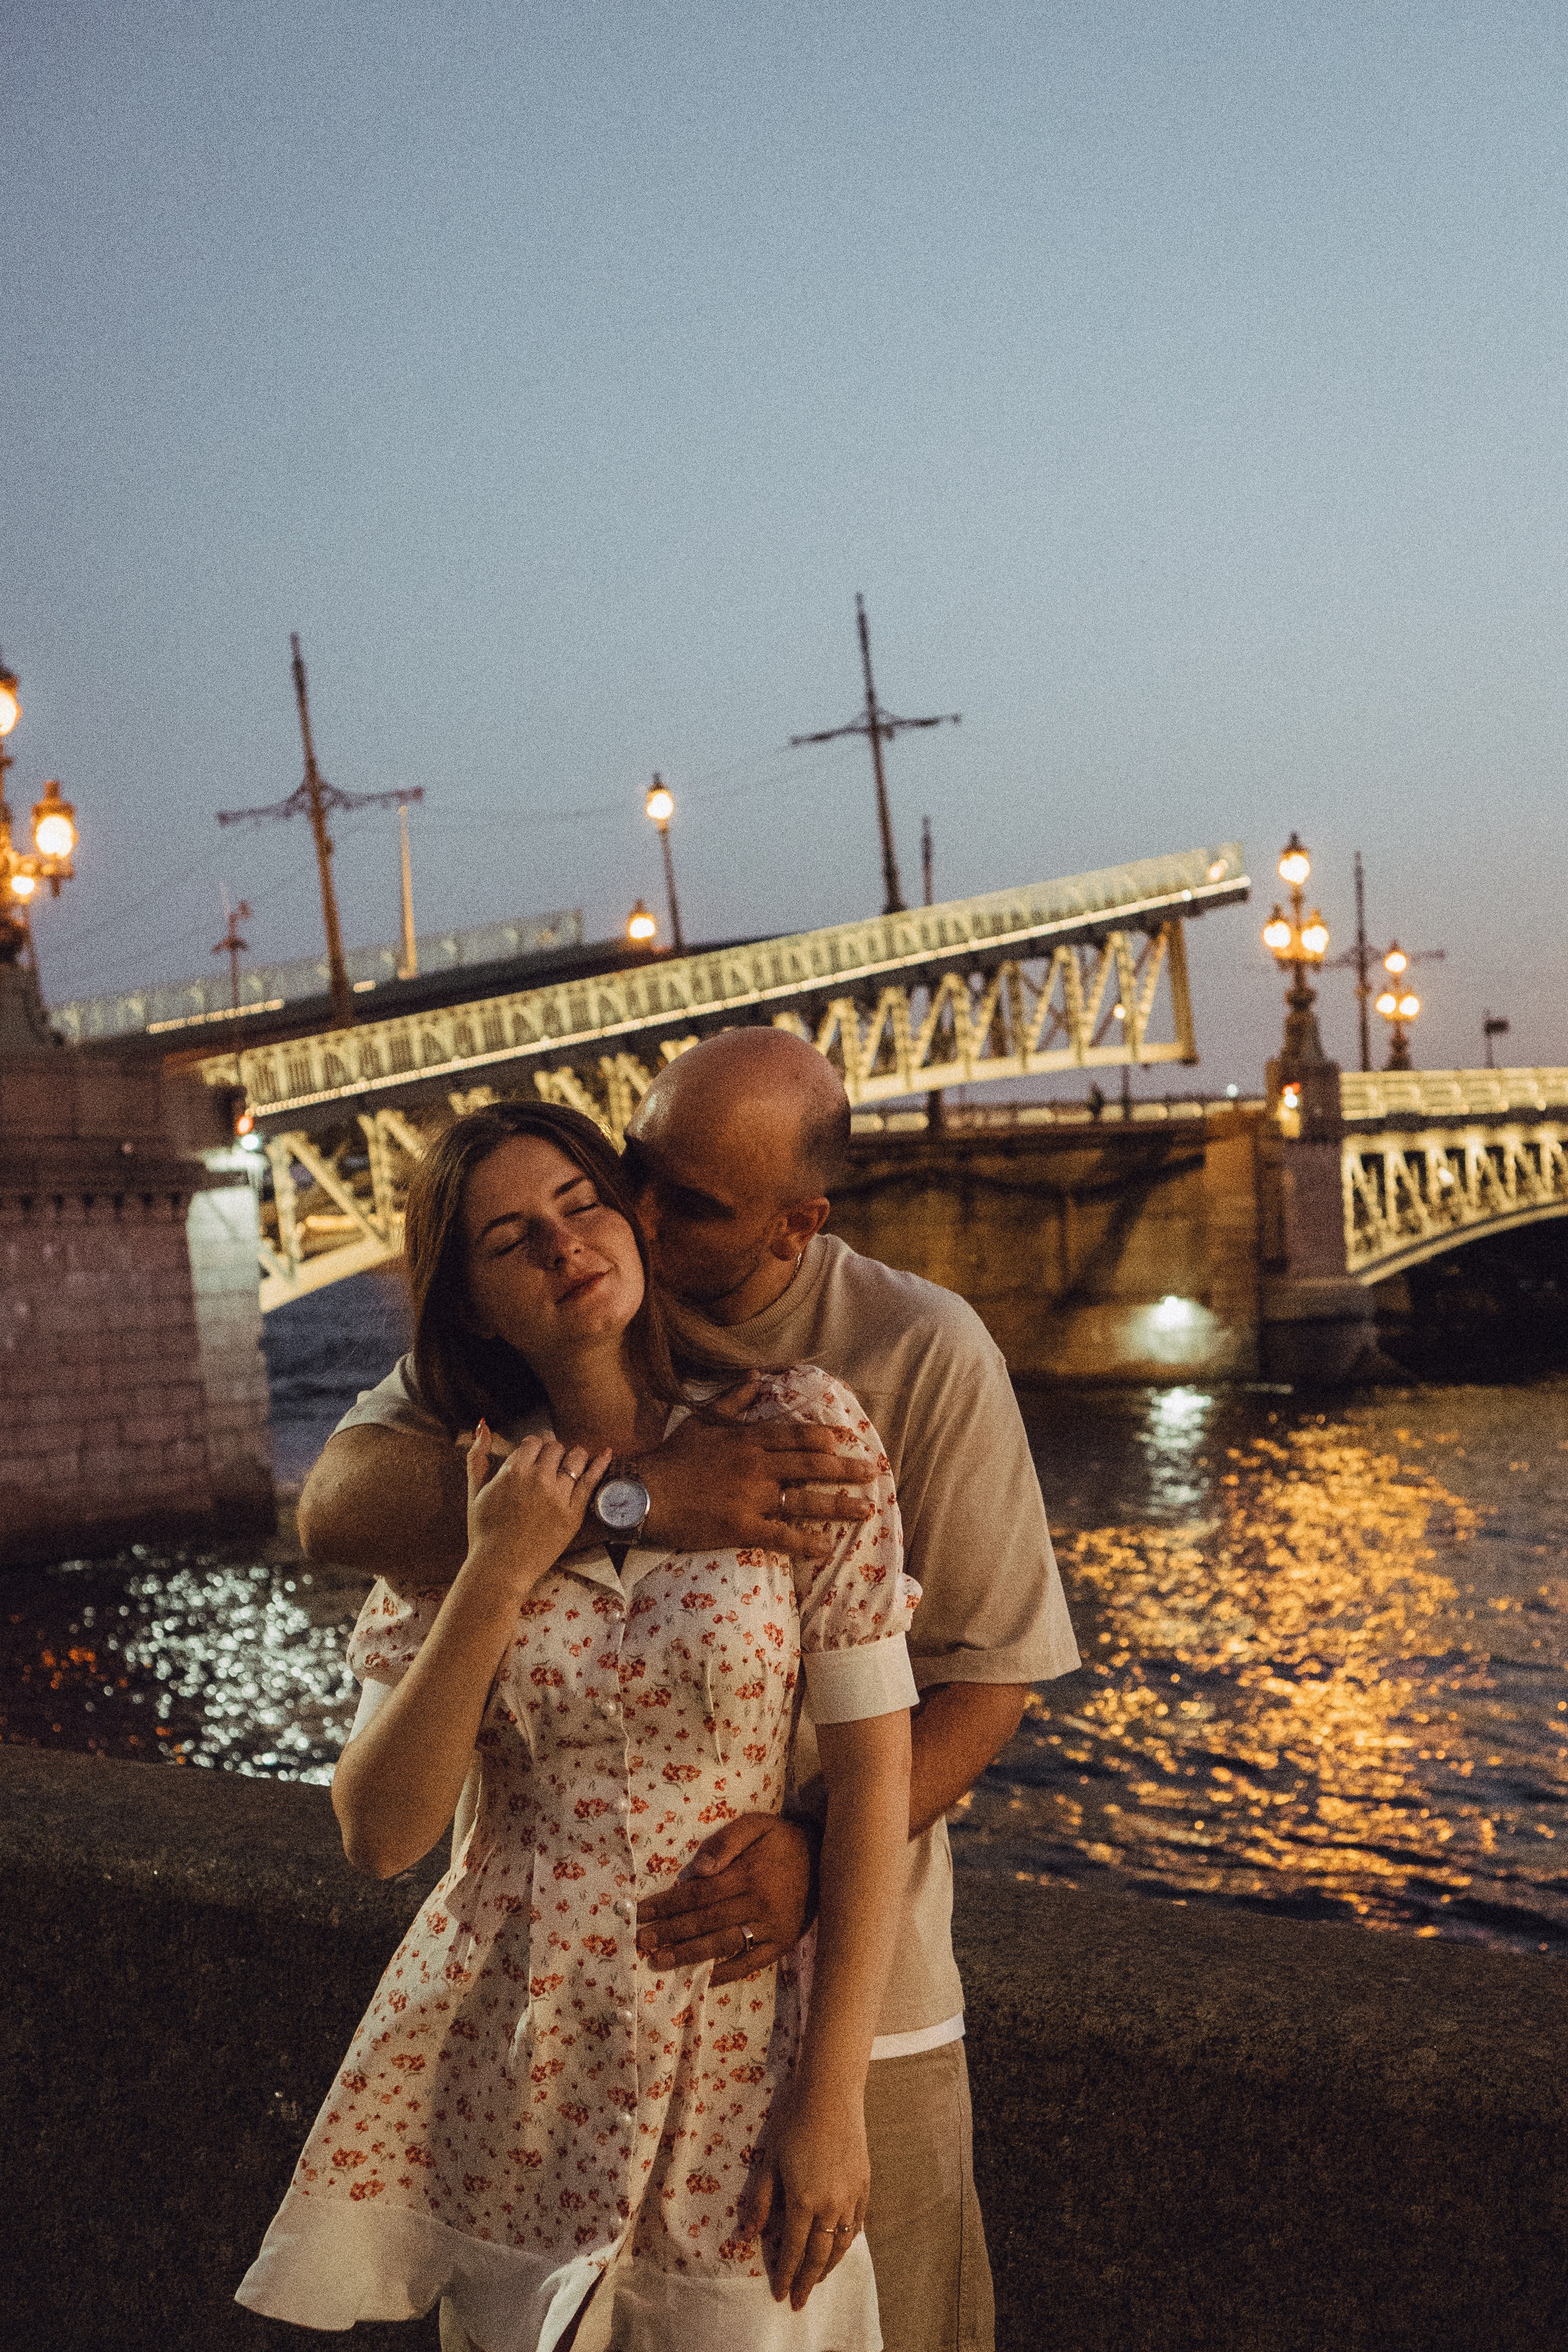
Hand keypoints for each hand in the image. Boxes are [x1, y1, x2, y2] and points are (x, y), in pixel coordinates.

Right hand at [464, 1423, 610, 1582]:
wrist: (500, 1567)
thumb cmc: (484, 1531)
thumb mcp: (475, 1491)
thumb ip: (477, 1456)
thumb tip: (482, 1425)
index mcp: (513, 1471)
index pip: (533, 1442)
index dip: (534, 1447)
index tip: (534, 1456)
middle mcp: (538, 1478)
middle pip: (555, 1447)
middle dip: (552, 1452)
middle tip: (550, 1464)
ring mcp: (558, 1496)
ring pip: (576, 1458)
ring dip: (574, 1456)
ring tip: (571, 1463)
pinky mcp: (574, 1513)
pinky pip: (592, 1481)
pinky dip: (600, 1464)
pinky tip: (607, 1453)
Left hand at [636, 1813, 817, 1982]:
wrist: (825, 1856)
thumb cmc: (781, 1840)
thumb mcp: (756, 1825)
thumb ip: (725, 1842)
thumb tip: (696, 1870)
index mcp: (748, 1874)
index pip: (698, 1894)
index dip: (668, 1904)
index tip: (642, 1913)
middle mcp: (759, 1904)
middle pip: (705, 1921)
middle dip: (669, 1932)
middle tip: (641, 1942)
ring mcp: (772, 1927)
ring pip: (724, 1944)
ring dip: (689, 1955)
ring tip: (659, 1962)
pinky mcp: (783, 1943)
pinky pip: (751, 1962)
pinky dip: (727, 1973)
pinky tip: (703, 1978)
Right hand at [639, 1375, 876, 1561]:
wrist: (644, 1493)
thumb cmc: (672, 1457)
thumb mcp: (702, 1420)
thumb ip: (732, 1399)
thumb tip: (756, 1375)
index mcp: (748, 1439)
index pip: (796, 1435)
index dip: (824, 1437)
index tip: (845, 1440)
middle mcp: (757, 1465)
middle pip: (811, 1465)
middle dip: (845, 1469)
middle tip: (872, 1472)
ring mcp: (752, 1497)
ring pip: (805, 1500)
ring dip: (838, 1505)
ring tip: (864, 1510)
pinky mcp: (742, 1526)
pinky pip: (781, 1535)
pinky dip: (805, 1542)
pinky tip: (824, 1548)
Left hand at [737, 2082, 868, 2308]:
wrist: (830, 2097)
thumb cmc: (793, 2125)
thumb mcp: (769, 2163)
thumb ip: (761, 2202)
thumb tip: (749, 2235)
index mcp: (804, 2201)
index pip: (794, 2250)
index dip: (787, 2275)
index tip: (781, 2295)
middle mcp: (831, 2205)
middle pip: (820, 2255)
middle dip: (809, 2281)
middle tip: (801, 2301)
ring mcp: (851, 2197)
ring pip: (842, 2244)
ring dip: (829, 2266)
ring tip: (819, 2280)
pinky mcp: (864, 2186)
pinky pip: (858, 2224)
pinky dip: (848, 2242)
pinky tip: (841, 2247)